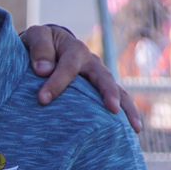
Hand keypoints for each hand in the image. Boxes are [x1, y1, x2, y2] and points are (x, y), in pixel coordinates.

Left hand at [21, 24, 141, 131]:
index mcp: (75, 49)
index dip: (57, 83)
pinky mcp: (101, 90)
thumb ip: (39, 48)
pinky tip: (132, 133)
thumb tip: (43, 70)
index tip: (42, 99)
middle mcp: (92, 63)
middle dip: (109, 93)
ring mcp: (99, 77)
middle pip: (104, 77)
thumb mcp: (35, 37)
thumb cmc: (40, 44)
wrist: (50, 45)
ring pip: (118, 91)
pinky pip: (117, 102)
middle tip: (113, 109)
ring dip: (127, 108)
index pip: (69, 66)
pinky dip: (126, 115)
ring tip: (135, 127)